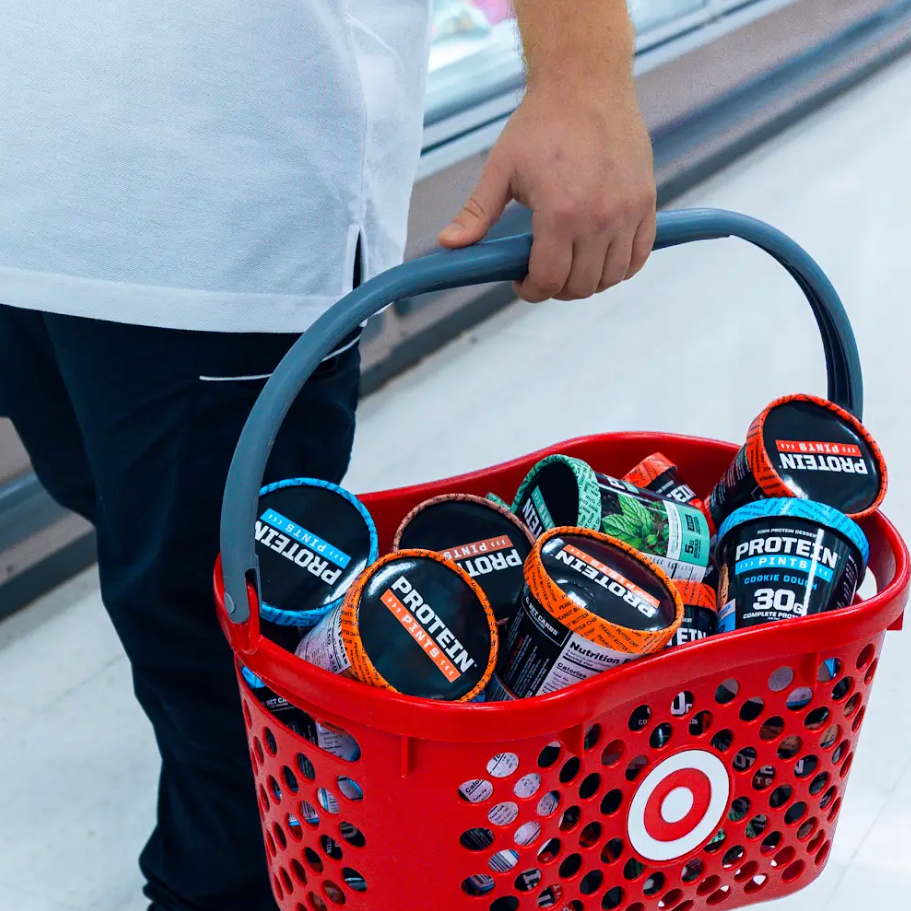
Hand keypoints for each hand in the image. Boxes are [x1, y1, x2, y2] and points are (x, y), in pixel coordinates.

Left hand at [438, 82, 656, 302]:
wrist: (586, 82)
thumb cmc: (540, 123)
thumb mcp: (501, 168)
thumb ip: (477, 213)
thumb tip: (448, 244)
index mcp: (560, 214)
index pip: (549, 281)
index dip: (531, 291)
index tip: (521, 282)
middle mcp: (600, 218)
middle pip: (581, 286)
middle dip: (556, 288)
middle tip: (543, 272)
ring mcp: (628, 212)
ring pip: (612, 277)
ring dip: (588, 281)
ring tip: (569, 264)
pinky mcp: (646, 202)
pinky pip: (638, 256)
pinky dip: (620, 267)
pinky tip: (599, 257)